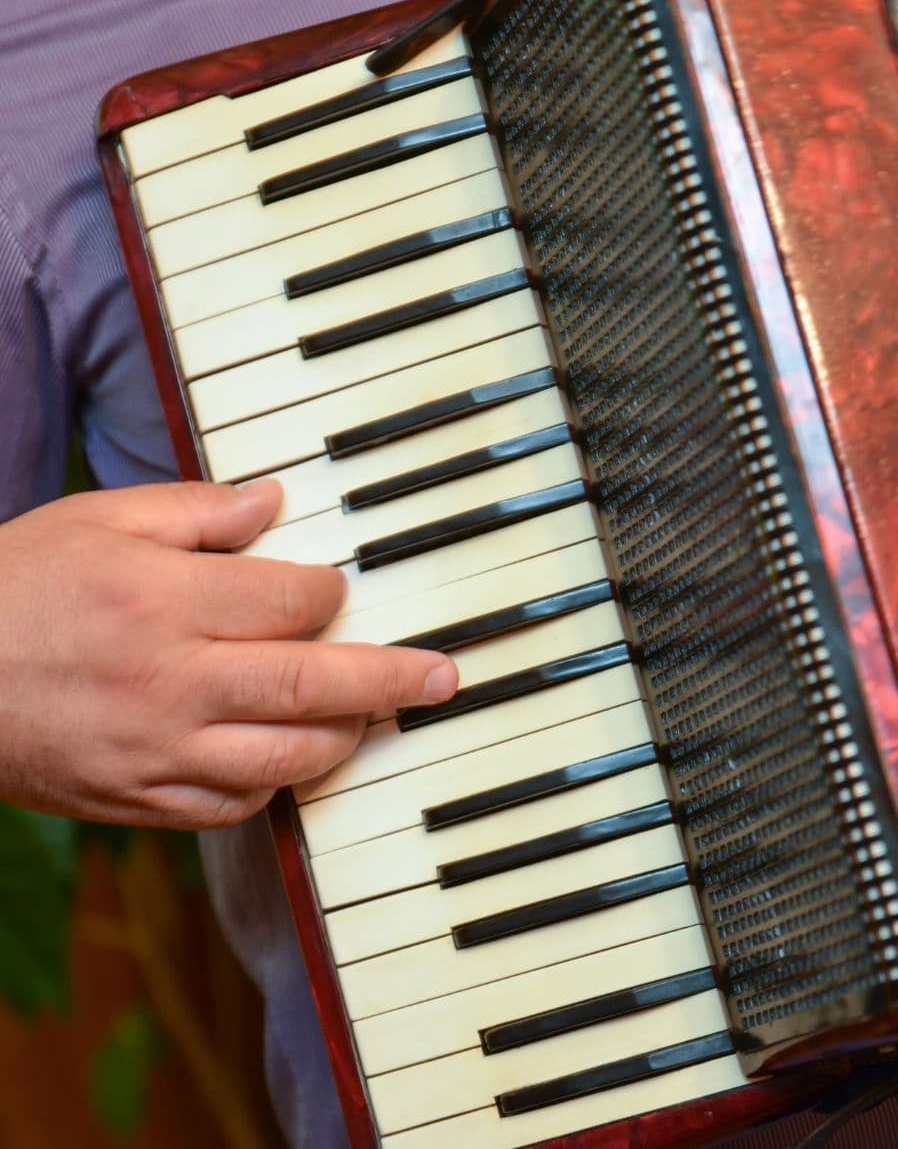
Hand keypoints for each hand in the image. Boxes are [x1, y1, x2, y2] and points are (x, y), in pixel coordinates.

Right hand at [0, 480, 457, 828]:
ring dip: (344, 738)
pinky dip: (274, 789)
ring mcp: (157, 749)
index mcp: (164, 599)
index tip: (341, 591)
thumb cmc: (17, 587)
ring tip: (375, 719)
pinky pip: (230, 808)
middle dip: (393, 679)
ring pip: (285, 757)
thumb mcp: (98, 520)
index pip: (293, 601)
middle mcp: (172, 678)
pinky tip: (290, 762)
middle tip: (444, 678)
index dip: (333, 593)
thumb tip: (277, 499)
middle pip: (312, 682)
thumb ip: (196, 511)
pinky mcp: (137, 799)